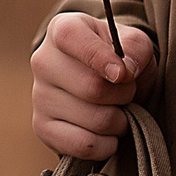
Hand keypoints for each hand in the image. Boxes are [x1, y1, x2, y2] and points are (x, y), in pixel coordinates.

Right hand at [30, 12, 152, 160]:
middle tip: (128, 93)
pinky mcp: (42, 127)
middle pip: (92, 88)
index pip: (71, 38)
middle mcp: (43, 61)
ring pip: (94, 120)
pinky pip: (83, 145)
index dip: (100, 58)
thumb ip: (136, 48)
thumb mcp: (135, 45)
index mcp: (63, 30)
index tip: (124, 75)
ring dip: (119, 121)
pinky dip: (106, 145)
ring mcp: (39, 96)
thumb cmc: (120, 60)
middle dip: (124, 95)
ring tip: (117, 111)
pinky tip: (107, 133)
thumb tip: (125, 71)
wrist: (106, 85)